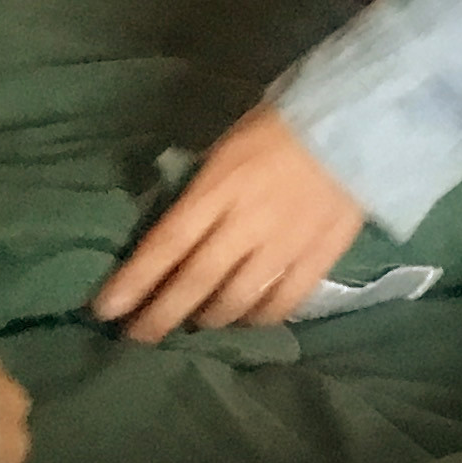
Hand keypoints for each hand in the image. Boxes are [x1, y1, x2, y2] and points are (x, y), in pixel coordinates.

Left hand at [90, 104, 366, 340]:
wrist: (355, 123)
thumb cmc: (279, 127)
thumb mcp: (225, 147)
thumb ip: (200, 192)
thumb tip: (171, 236)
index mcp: (219, 187)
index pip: (167, 243)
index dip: (135, 281)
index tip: (106, 308)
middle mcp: (248, 222)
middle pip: (196, 281)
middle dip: (160, 315)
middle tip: (137, 339)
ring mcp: (286, 244)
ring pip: (238, 299)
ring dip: (208, 319)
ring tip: (192, 326)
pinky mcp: (320, 257)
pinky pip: (284, 301)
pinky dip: (260, 317)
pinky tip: (246, 320)